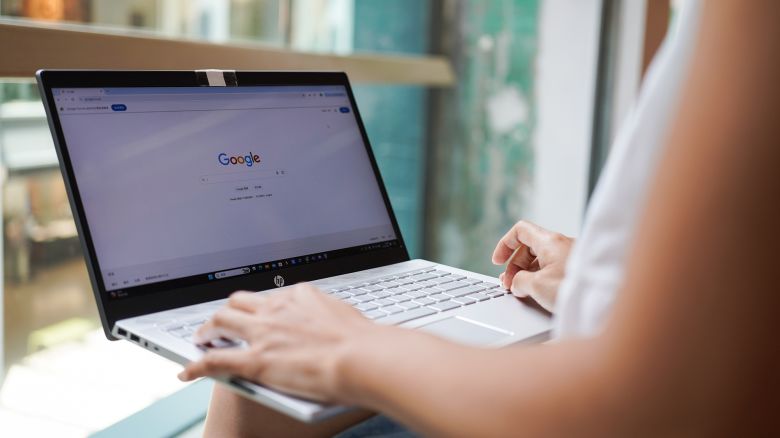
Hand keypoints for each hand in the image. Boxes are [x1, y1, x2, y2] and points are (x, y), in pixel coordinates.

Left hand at [177, 284, 384, 402]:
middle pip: (239, 301)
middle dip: (227, 311)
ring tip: (202, 338)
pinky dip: (197, 364)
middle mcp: (277, 308)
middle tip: (221, 322)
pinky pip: (215, 360)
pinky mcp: (255, 360)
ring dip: (208, 329)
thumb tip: (333, 326)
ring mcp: (263, 333)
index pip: (270, 296)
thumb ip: (329, 318)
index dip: (258, 306)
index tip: (257, 312)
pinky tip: (187, 371)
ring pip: (221, 321)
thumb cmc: (363, 342)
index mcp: (300, 296)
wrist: (362, 357)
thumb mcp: (345, 317)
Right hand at [491, 220, 572, 311]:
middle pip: (529, 247)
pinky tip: (539, 293)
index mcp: (549, 241)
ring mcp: (571, 257)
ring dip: (527, 273)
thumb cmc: (573, 289)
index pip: (520, 231)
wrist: (604, 302)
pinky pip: (553, 268)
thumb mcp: (536, 286)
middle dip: (515, 265)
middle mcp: (561, 244)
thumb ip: (518, 281)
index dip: (505, 244)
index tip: (497, 261)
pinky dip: (541, 278)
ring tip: (523, 292)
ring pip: (541, 259)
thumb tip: (516, 284)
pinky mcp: (577, 270)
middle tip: (510, 285)